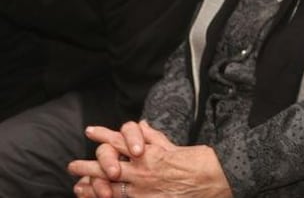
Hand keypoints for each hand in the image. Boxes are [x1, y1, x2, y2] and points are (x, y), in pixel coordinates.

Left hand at [69, 121, 231, 197]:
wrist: (217, 181)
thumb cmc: (201, 163)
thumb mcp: (176, 147)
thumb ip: (155, 138)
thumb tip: (141, 125)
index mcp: (151, 154)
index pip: (121, 141)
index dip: (104, 135)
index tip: (90, 131)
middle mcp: (143, 172)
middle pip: (108, 167)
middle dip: (88, 167)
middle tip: (73, 166)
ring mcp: (143, 191)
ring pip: (109, 188)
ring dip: (92, 187)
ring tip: (79, 187)